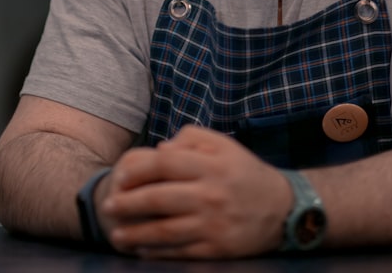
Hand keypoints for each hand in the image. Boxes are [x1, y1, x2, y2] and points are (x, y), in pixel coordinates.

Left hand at [98, 125, 292, 258]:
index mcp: (210, 165)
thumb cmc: (244, 172)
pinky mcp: (218, 249)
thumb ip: (190, 138)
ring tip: (116, 234)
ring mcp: (214, 224)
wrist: (283, 209)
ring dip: (136, 234)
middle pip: (158, 199)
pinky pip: (181, 252)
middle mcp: (211, 194)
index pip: (163, 164)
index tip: (119, 178)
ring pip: (165, 231)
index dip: (135, 171)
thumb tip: (159, 149)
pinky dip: (158, 253)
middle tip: (108, 207)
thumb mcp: (223, 144)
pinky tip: (142, 250)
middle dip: (127, 204)